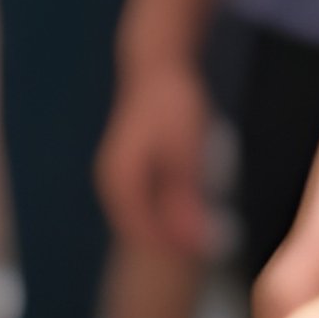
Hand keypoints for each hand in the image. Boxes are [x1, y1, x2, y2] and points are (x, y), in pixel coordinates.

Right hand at [97, 59, 212, 257]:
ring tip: (201, 231)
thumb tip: (191, 241)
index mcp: (119, 179)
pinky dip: (165, 210)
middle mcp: (111, 180)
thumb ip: (184, 199)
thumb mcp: (185, 155)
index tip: (203, 251)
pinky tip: (190, 207)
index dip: (171, 245)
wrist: (156, 66)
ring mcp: (117, 173)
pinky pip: (145, 201)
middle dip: (170, 239)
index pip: (140, 230)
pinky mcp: (129, 167)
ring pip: (142, 214)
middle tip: (207, 246)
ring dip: (168, 226)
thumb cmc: (171, 106)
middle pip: (139, 225)